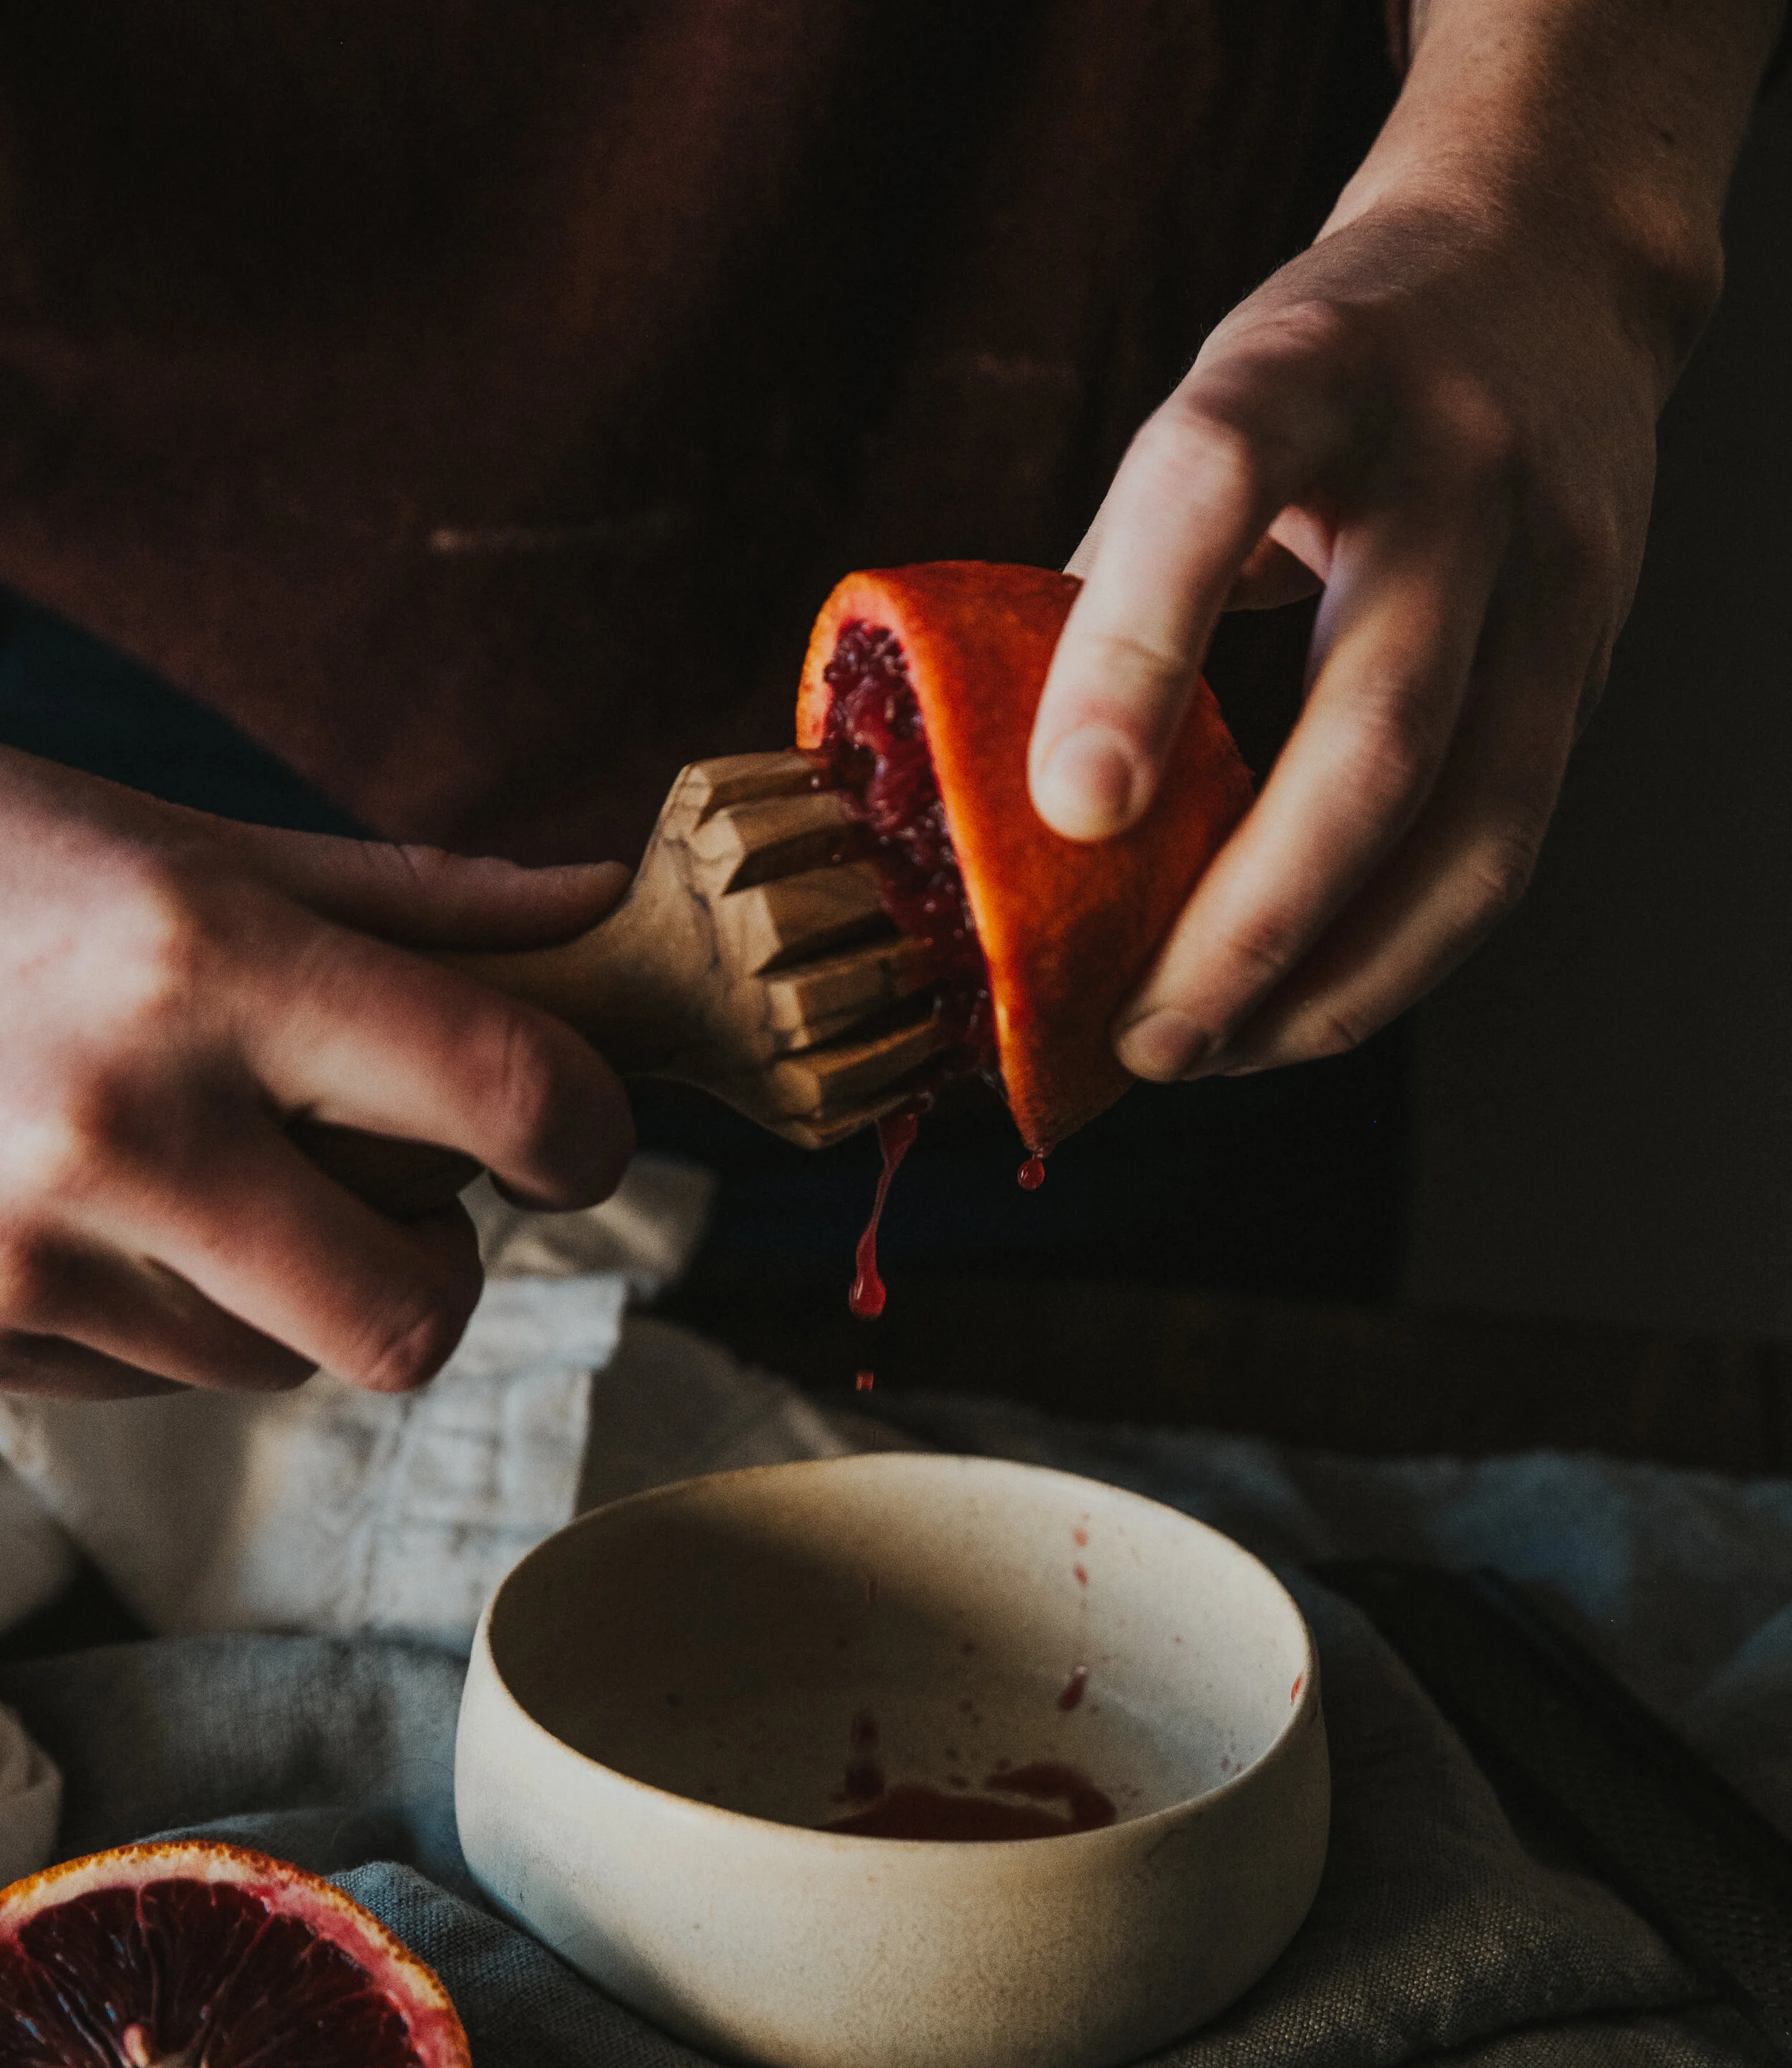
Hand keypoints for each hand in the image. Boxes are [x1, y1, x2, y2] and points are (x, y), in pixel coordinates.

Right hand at [0, 748, 633, 1397]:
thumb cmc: (1, 869)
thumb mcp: (198, 847)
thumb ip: (423, 905)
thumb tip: (611, 915)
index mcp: (207, 959)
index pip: (510, 1092)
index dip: (590, 1135)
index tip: (571, 1134)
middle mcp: (120, 1121)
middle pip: (413, 1314)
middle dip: (442, 1264)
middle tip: (392, 1177)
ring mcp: (27, 1253)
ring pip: (289, 1360)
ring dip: (298, 1284)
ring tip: (202, 1160)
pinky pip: (166, 1380)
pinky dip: (177, 1314)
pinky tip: (99, 1205)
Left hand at [1028, 0, 1780, 1081]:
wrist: (1548, 267)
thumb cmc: (1326, 367)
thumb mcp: (1210, 400)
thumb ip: (1115, 576)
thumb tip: (992, 789)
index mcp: (1312, 367)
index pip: (1216, 488)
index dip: (1134, 656)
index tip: (1069, 815)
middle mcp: (1455, 468)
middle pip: (1377, 727)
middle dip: (1253, 916)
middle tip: (1143, 1040)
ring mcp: (1552, 572)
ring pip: (1471, 825)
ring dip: (1337, 979)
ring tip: (1217, 1055)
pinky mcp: (1592, 661)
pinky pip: (1503, 848)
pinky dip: (1397, 955)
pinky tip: (1301, 1011)